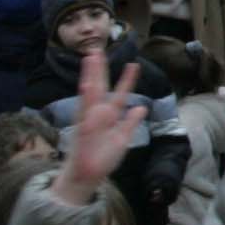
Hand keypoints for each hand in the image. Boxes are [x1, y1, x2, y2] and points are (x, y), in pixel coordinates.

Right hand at [52, 46, 147, 205]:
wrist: (89, 175)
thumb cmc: (104, 158)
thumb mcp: (123, 138)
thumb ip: (131, 122)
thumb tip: (141, 107)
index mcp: (109, 116)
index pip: (119, 93)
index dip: (127, 80)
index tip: (134, 64)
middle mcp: (98, 113)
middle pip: (101, 87)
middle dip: (100, 69)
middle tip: (98, 50)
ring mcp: (89, 118)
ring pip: (90, 92)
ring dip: (90, 75)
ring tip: (91, 58)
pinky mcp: (83, 127)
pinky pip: (83, 110)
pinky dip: (85, 97)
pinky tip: (86, 83)